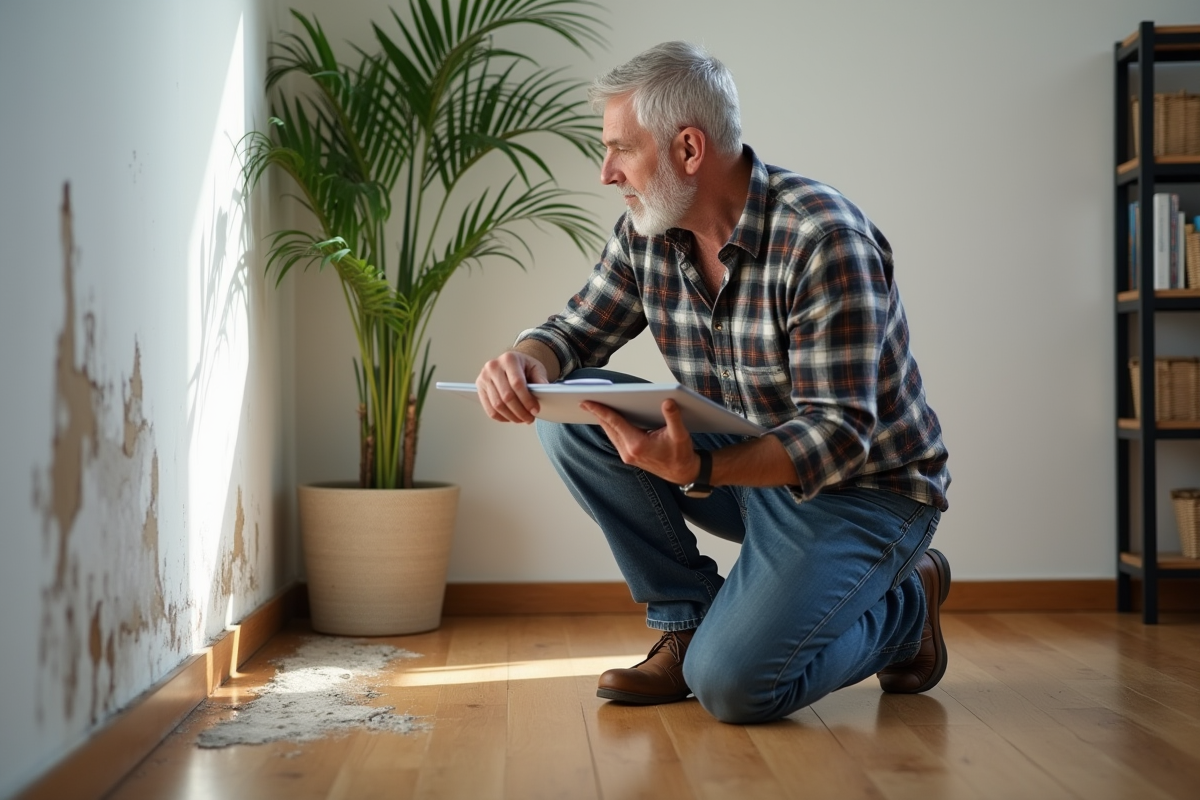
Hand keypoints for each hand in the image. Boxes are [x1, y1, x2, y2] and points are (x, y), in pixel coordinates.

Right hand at [476, 350, 549, 422]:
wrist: (510, 363)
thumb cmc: (524, 366)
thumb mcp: (536, 368)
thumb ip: (541, 379)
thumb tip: (545, 392)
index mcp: (509, 359)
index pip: (517, 383)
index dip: (527, 399)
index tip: (535, 410)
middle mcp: (493, 366)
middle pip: (506, 396)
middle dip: (520, 411)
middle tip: (530, 418)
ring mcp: (484, 377)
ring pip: (497, 405)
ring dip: (511, 416)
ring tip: (522, 419)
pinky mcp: (479, 388)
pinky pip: (489, 409)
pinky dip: (501, 417)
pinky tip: (511, 418)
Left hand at [581, 399, 700, 484]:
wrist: (682, 472)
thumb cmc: (680, 454)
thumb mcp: (680, 434)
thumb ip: (673, 417)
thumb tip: (668, 401)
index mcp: (637, 445)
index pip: (614, 423)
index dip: (599, 410)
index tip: (586, 402)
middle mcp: (628, 452)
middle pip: (608, 428)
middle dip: (597, 413)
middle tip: (586, 399)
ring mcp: (627, 455)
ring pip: (610, 433)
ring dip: (603, 420)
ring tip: (594, 405)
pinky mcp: (629, 456)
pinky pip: (615, 438)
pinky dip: (611, 427)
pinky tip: (609, 418)